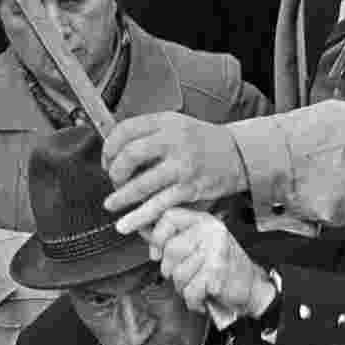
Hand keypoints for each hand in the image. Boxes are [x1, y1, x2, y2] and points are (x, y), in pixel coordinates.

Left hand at [102, 114, 247, 235]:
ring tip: (111, 204)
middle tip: (113, 179)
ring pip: (141, 184)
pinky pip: (158, 204)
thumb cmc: (203, 142)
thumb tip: (117, 150)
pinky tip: (127, 222)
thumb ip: (150, 134)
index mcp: (166, 122)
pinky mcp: (189, 188)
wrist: (237, 155)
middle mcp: (174, 141)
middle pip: (130, 154)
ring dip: (121, 197)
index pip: (126, 129)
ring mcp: (182, 166)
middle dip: (114, 171)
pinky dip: (139, 216)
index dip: (109, 146)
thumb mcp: (177, 125)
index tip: (107, 159)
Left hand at [148, 208, 274, 317]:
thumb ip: (172, 236)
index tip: (155, 253)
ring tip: (199, 285)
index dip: (157, 237)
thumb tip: (142, 228)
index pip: (169, 216)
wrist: (253, 288)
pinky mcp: (217, 271)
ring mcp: (215, 250)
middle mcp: (211, 231)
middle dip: (172, 272)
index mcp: (204, 221)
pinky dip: (194, 301)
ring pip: (178, 274)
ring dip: (184, 288)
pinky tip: (204, 297)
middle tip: (189, 275)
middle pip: (170, 250)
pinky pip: (190, 291)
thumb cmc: (223, 268)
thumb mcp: (198, 244)